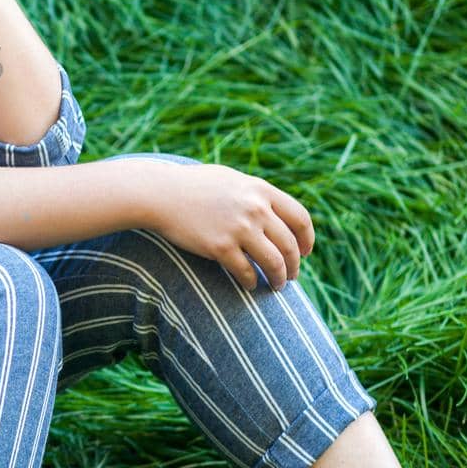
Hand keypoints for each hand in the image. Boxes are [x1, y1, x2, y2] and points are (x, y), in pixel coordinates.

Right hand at [143, 162, 315, 292]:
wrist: (159, 193)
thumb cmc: (193, 186)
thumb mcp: (231, 180)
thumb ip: (255, 194)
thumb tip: (276, 213)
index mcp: (260, 190)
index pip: (300, 218)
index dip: (307, 240)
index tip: (305, 253)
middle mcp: (255, 209)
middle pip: (290, 245)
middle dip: (294, 265)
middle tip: (291, 276)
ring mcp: (238, 229)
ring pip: (274, 263)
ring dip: (279, 279)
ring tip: (277, 286)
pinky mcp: (220, 247)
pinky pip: (246, 272)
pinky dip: (252, 282)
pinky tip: (250, 284)